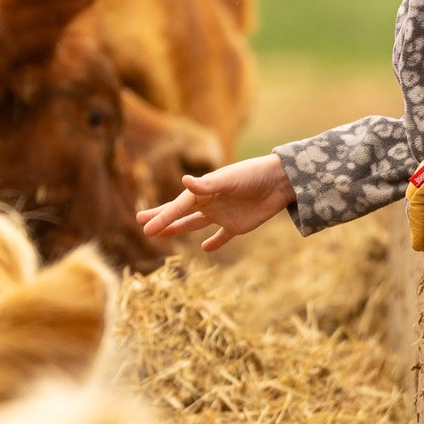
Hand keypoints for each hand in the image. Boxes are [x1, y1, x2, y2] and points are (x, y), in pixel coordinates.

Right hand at [136, 154, 296, 252]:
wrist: (281, 181)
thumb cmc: (253, 175)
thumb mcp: (229, 179)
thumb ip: (208, 185)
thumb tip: (185, 182)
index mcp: (204, 191)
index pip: (178, 206)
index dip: (162, 217)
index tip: (145, 226)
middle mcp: (209, 203)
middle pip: (180, 213)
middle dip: (161, 218)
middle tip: (141, 223)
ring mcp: (221, 215)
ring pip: (194, 224)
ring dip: (179, 228)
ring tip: (162, 233)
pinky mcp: (237, 226)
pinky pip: (222, 236)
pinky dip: (214, 242)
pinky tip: (205, 248)